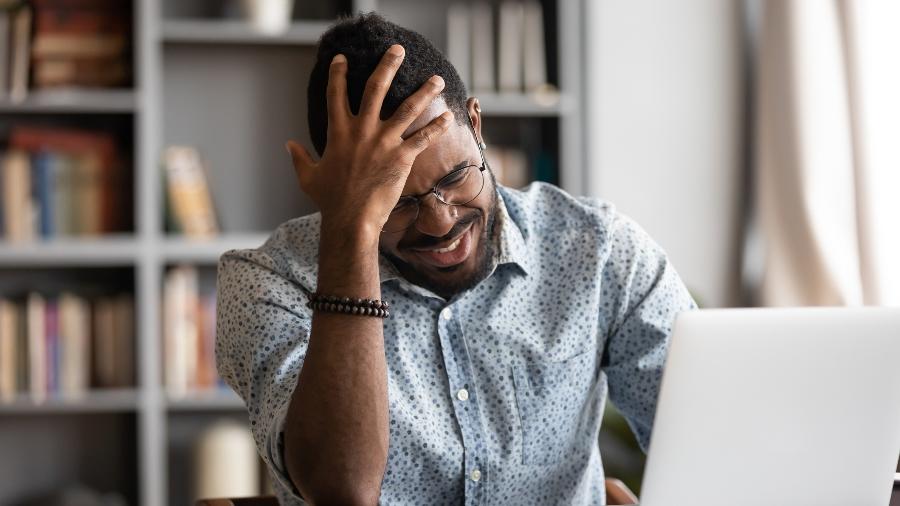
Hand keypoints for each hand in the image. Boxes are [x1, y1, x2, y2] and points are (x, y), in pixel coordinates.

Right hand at [285, 44, 452, 235]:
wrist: (351, 219)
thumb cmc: (329, 200)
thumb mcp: (308, 176)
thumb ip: (299, 157)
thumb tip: (289, 145)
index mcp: (338, 131)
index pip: (336, 94)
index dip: (338, 73)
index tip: (342, 58)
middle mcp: (362, 130)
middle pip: (376, 88)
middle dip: (388, 65)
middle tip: (398, 50)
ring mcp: (384, 142)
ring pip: (408, 108)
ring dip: (424, 92)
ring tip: (436, 79)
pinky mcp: (402, 157)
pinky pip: (423, 137)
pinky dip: (437, 127)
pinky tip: (448, 117)